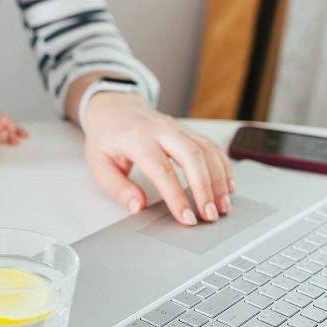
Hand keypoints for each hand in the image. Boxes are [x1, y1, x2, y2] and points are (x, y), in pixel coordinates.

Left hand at [83, 92, 233, 225]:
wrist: (114, 108)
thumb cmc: (106, 138)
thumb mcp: (99, 165)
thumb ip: (118, 188)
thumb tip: (138, 207)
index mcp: (136, 138)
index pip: (162, 170)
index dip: (177, 196)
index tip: (186, 218)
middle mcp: (160, 130)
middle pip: (192, 156)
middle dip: (205, 188)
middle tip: (211, 215)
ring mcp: (177, 127)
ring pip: (206, 150)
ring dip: (219, 180)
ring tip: (223, 206)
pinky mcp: (187, 130)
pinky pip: (211, 146)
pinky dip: (223, 166)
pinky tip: (227, 187)